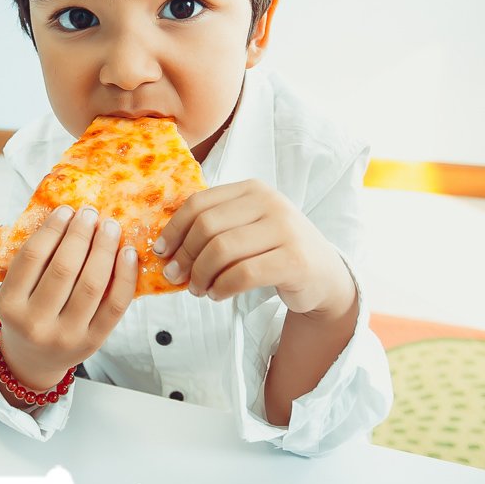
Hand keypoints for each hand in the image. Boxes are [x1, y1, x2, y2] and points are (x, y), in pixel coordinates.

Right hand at [0, 205, 139, 391]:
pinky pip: (114, 305)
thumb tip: (68, 216)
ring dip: (104, 248)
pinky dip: (125, 276)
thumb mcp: (15, 291)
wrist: (33, 361)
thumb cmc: (26, 315)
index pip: (32, 257)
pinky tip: (127, 253)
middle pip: (64, 268)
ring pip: (91, 284)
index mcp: (10, 305)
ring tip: (109, 227)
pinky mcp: (93, 342)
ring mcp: (66, 336)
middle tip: (90, 213)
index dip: (52, 229)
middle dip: (80, 234)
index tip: (66, 210)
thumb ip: (34, 260)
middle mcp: (36, 323)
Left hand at [154, 180, 354, 317]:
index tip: (161, 250)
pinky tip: (217, 294)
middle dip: (184, 255)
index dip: (174, 228)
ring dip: (201, 275)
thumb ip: (214, 227)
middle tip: (176, 277)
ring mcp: (285, 229)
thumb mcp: (247, 227)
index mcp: (251, 189)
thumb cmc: (275, 250)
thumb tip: (166, 247)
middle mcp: (269, 202)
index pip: (199, 202)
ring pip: (222, 250)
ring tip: (198, 289)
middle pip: (206, 227)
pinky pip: (243, 274)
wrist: (324, 274)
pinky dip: (222, 288)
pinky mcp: (294, 260)